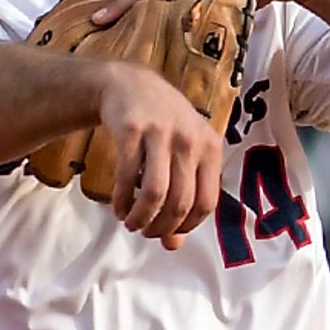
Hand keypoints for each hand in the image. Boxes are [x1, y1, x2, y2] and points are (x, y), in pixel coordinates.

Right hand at [92, 62, 222, 245]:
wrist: (130, 84)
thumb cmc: (163, 127)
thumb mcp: (182, 156)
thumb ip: (183, 198)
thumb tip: (173, 245)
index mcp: (211, 147)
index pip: (207, 202)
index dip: (187, 226)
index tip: (169, 234)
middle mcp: (190, 139)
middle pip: (181, 202)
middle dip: (161, 227)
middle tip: (146, 232)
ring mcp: (161, 133)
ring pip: (156, 193)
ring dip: (141, 217)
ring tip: (131, 223)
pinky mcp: (132, 130)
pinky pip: (128, 177)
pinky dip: (123, 200)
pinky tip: (119, 208)